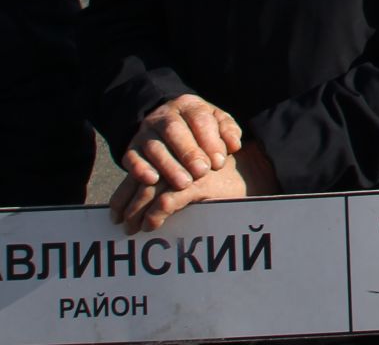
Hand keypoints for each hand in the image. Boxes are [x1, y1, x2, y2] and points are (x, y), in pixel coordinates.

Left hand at [110, 143, 278, 233]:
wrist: (257, 175)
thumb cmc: (224, 183)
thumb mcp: (193, 182)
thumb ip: (171, 184)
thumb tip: (139, 208)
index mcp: (174, 156)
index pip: (140, 172)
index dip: (123, 194)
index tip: (114, 213)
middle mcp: (179, 160)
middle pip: (141, 180)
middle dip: (126, 204)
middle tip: (120, 224)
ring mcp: (188, 171)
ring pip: (150, 190)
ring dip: (137, 212)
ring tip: (132, 229)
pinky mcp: (199, 184)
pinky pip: (168, 201)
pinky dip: (155, 215)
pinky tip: (151, 225)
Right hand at [120, 95, 244, 192]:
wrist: (165, 124)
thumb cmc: (200, 127)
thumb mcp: (217, 122)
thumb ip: (227, 131)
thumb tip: (234, 145)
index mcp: (188, 105)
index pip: (199, 119)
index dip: (210, 141)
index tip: (219, 163)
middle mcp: (164, 115)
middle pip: (174, 131)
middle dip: (189, 153)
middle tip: (202, 172)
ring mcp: (145, 131)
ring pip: (154, 147)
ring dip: (169, 166)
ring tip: (183, 183)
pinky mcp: (131, 148)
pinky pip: (131, 157)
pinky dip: (140, 169)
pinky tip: (152, 180)